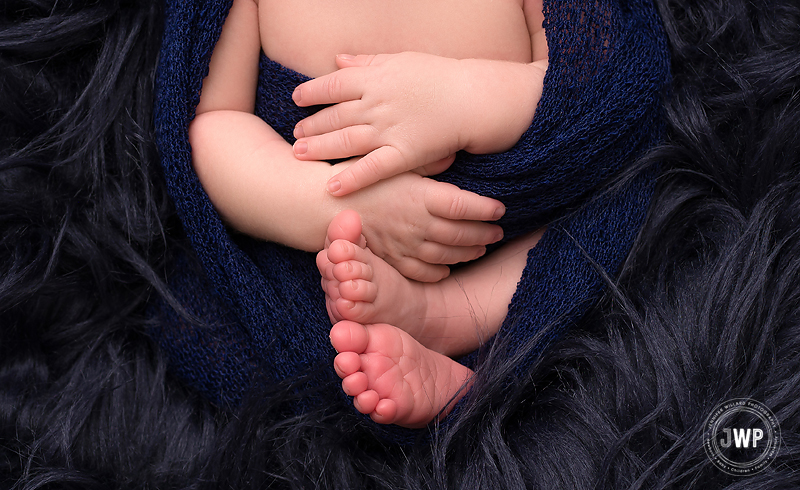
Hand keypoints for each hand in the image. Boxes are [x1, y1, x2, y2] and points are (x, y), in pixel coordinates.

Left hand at [292, 52, 469, 195]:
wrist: (476, 97)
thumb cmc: (442, 76)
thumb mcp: (402, 59)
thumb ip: (367, 62)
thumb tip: (338, 59)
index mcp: (376, 78)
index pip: (334, 84)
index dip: (312, 92)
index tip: (297, 99)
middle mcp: (377, 103)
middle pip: (335, 115)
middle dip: (311, 125)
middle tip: (295, 135)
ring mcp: (389, 130)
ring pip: (345, 140)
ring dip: (319, 148)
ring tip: (299, 154)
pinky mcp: (404, 154)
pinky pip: (372, 168)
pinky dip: (351, 178)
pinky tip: (331, 187)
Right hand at [329, 163, 505, 281]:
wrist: (322, 202)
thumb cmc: (358, 174)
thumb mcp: (393, 158)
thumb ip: (426, 159)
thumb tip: (452, 152)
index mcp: (422, 196)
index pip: (465, 206)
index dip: (486, 210)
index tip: (500, 209)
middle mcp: (418, 224)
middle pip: (462, 234)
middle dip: (484, 233)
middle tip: (498, 231)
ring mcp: (406, 245)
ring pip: (447, 255)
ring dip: (468, 252)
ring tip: (480, 247)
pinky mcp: (392, 259)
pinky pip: (422, 272)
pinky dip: (439, 272)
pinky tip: (448, 267)